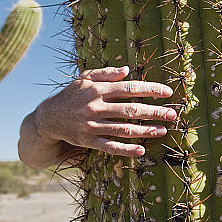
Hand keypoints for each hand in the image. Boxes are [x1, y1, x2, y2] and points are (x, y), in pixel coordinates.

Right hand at [18, 66, 175, 168]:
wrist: (48, 117)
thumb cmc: (71, 95)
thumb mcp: (84, 78)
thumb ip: (105, 74)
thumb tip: (127, 70)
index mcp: (97, 90)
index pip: (129, 88)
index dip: (150, 90)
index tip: (167, 92)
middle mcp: (95, 107)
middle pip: (130, 109)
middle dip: (154, 111)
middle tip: (172, 114)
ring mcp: (92, 125)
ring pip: (123, 129)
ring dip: (145, 130)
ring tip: (162, 131)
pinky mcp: (88, 141)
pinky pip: (110, 146)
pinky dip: (125, 149)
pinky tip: (141, 150)